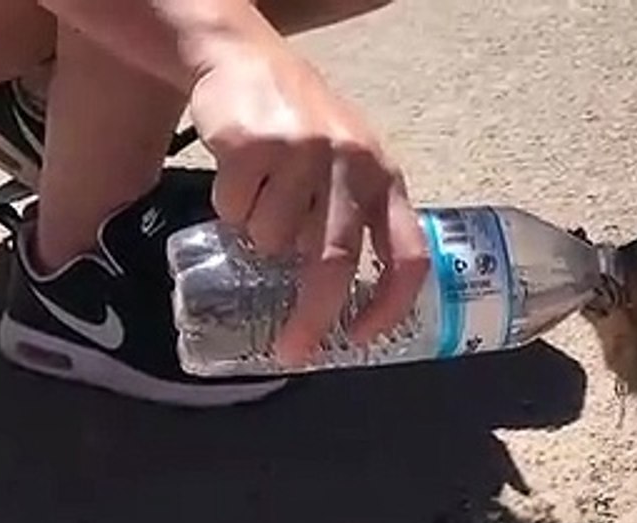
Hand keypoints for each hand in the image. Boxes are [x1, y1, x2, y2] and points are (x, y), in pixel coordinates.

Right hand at [188, 44, 428, 364]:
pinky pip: (234, 210)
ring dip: (259, 238)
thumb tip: (343, 303)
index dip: (391, 304)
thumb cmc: (304, 127)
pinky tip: (239, 177)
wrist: (244, 59)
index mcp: (384, 178)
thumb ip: (356, 219)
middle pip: (335, 262)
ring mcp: (303, 152)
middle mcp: (351, 164)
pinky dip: (229, 208)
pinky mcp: (255, 144)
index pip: (407, 254)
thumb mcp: (349, 165)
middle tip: (292, 349)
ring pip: (274, 239)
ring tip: (261, 199)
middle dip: (312, 315)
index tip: (362, 337)